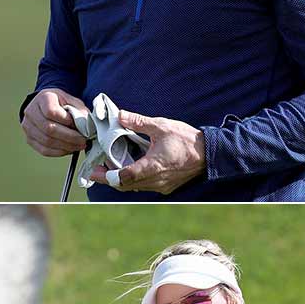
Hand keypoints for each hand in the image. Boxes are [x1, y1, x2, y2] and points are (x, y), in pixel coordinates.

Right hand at [21, 89, 92, 157]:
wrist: (46, 106)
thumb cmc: (61, 104)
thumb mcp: (72, 101)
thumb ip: (79, 112)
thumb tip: (86, 128)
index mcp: (43, 98)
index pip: (51, 112)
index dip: (66, 120)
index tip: (78, 124)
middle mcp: (31, 112)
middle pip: (49, 129)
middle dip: (69, 137)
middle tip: (83, 140)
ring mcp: (28, 126)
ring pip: (47, 141)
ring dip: (65, 146)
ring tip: (78, 146)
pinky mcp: (29, 139)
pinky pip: (44, 150)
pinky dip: (58, 152)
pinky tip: (68, 149)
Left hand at [82, 109, 204, 194]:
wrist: (211, 153)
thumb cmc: (188, 140)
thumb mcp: (162, 126)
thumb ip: (138, 122)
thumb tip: (120, 116)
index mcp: (153, 166)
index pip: (124, 177)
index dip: (106, 176)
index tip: (93, 172)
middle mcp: (156, 180)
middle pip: (125, 185)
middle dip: (108, 179)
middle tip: (95, 171)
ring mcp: (161, 185)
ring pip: (134, 187)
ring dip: (120, 180)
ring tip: (109, 169)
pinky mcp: (166, 186)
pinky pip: (144, 186)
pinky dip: (133, 180)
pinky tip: (129, 169)